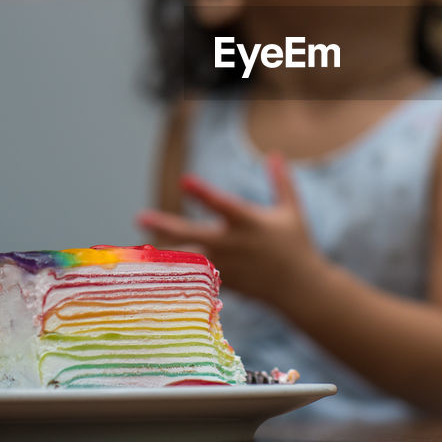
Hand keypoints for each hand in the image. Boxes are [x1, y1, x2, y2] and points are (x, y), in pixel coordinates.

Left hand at [135, 153, 321, 304]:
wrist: (300, 288)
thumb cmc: (296, 243)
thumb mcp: (292, 210)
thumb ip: (281, 182)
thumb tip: (274, 154)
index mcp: (251, 223)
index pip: (223, 204)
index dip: (203, 193)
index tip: (185, 181)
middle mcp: (235, 244)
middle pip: (195, 235)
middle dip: (167, 226)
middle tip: (141, 217)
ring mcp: (228, 266)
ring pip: (191, 259)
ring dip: (166, 253)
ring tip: (141, 248)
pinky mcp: (225, 282)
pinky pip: (198, 276)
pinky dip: (180, 272)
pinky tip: (157, 268)